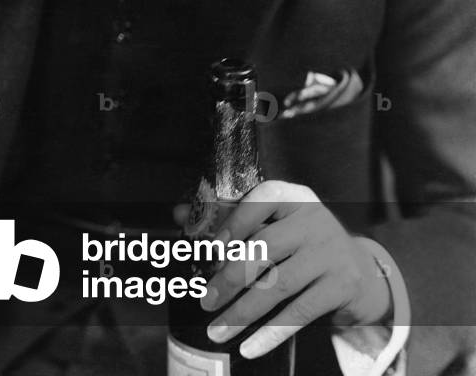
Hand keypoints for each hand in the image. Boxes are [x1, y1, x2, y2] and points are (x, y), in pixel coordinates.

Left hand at [175, 181, 392, 359]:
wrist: (363, 274)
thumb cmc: (304, 245)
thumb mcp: (276, 224)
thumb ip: (230, 218)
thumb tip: (180, 213)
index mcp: (294, 197)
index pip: (260, 200)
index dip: (233, 223)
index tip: (210, 250)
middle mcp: (314, 219)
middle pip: (264, 247)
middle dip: (229, 278)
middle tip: (205, 302)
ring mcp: (330, 253)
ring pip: (278, 285)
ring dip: (242, 312)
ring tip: (216, 331)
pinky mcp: (342, 286)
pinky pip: (299, 314)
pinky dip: (271, 334)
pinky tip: (249, 347)